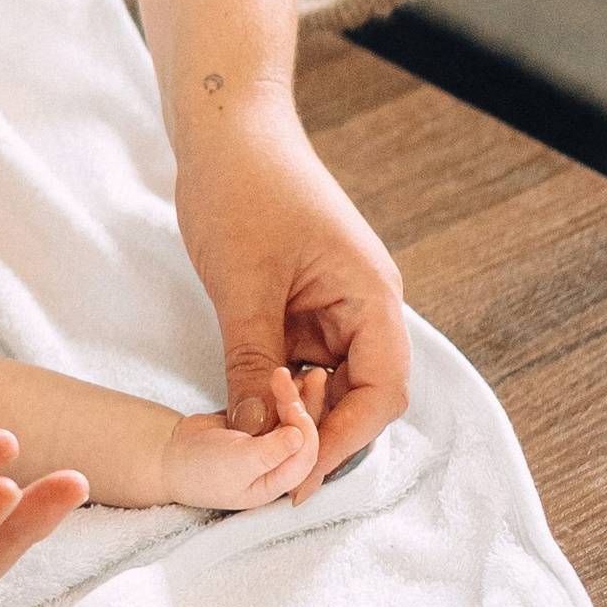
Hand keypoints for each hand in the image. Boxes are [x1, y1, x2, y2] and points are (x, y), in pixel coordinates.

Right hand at [160, 377, 321, 513]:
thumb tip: (300, 436)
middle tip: (298, 377)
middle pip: (303, 431)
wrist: (171, 455)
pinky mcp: (260, 425)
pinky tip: (285, 377)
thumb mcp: (236, 464)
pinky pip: (276, 407)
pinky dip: (281, 393)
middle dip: (302, 403)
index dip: (304, 428)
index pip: (305, 454)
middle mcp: (281, 462)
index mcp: (279, 480)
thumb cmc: (201, 470)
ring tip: (292, 372)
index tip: (292, 404)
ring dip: (295, 395)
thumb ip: (269, 452)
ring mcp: (271, 442)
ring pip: (292, 417)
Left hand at [175, 104, 408, 499]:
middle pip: (360, 397)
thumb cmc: (242, 187)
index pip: (382, 392)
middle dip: (318, 435)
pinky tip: (242, 408)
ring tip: (247, 445)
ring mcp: (333, 308)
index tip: (297, 478)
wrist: (225, 128)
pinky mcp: (301, 306)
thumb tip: (255, 435)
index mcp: (372, 297)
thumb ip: (251, 360)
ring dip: (293, 416)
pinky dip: (275, 390)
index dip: (343, 440)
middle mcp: (364, 309)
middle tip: (266, 474)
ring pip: (326, 385)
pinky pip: (299, 363)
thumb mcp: (242, 282)